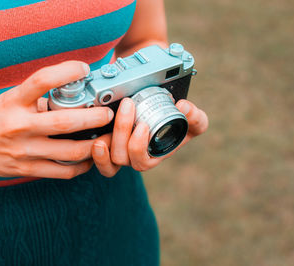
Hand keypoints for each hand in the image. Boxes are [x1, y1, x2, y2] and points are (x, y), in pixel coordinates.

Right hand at [0, 61, 113, 178]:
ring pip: (70, 151)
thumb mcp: (9, 99)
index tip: (84, 68)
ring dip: (95, 145)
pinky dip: (81, 166)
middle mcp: (18, 125)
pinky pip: (62, 171)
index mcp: (13, 102)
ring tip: (107, 137)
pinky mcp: (27, 169)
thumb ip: (37, 97)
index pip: (41, 80)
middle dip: (94, 118)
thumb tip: (72, 92)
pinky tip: (90, 157)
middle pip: (65, 122)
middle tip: (109, 113)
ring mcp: (24, 150)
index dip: (66, 71)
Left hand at [91, 98, 207, 176]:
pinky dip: (96, 152)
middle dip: (123, 131)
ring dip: (110, 135)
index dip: (139, 146)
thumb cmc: (178, 124)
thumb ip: (196, 117)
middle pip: (122, 157)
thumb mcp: (194, 121)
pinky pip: (98, 159)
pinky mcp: (107, 145)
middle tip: (129, 106)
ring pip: (109, 156)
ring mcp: (119, 153)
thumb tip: (184, 107)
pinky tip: (97, 135)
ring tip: (112, 115)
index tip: (143, 125)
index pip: (142, 161)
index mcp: (153, 156)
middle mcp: (134, 158)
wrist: (162, 115)